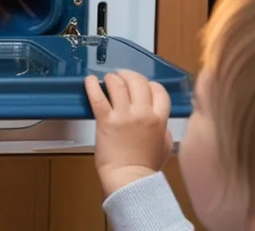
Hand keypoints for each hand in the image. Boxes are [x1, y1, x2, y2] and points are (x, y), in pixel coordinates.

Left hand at [84, 70, 173, 197]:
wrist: (129, 179)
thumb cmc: (145, 166)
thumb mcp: (164, 146)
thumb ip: (163, 128)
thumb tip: (159, 119)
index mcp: (159, 119)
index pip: (158, 90)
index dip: (150, 84)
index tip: (143, 85)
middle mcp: (143, 114)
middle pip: (138, 82)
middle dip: (129, 75)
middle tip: (122, 76)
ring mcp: (124, 116)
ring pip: (118, 85)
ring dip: (112, 78)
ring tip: (108, 80)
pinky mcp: (105, 120)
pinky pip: (98, 96)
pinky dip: (92, 85)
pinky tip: (89, 80)